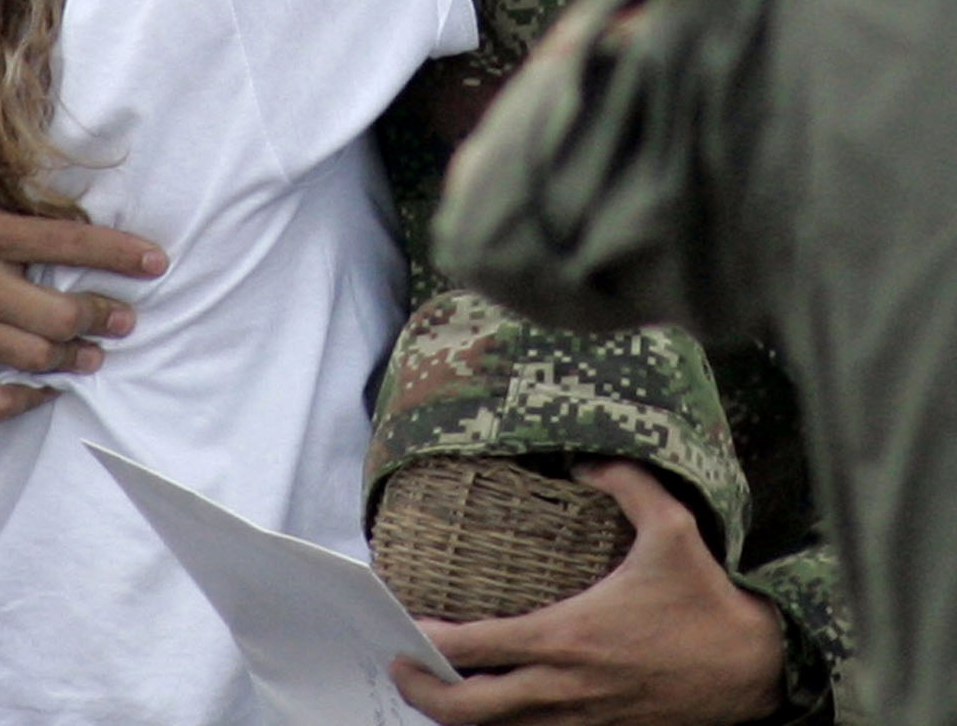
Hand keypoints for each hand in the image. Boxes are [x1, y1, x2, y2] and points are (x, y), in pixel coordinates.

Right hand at [0, 118, 166, 421]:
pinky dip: (26, 402)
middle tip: (125, 315)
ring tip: (98, 350)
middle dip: (103, 315)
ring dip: (76, 357)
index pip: (62, 243)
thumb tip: (14, 103)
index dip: (116, 253)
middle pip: (59, 313)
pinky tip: (45, 390)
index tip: (155, 261)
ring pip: (35, 357)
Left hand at [393, 461, 785, 724]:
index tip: (402, 626)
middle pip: (472, 709)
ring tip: (436, 684)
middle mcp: (567, 686)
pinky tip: (493, 701)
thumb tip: (583, 460)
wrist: (758, 670)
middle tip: (400, 665)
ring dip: (461, 713)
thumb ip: (624, 483)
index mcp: (569, 637)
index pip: (478, 648)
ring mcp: (584, 718)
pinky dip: (506, 724)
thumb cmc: (707, 600)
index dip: (431, 643)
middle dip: (425, 693)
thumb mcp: (672, 526)